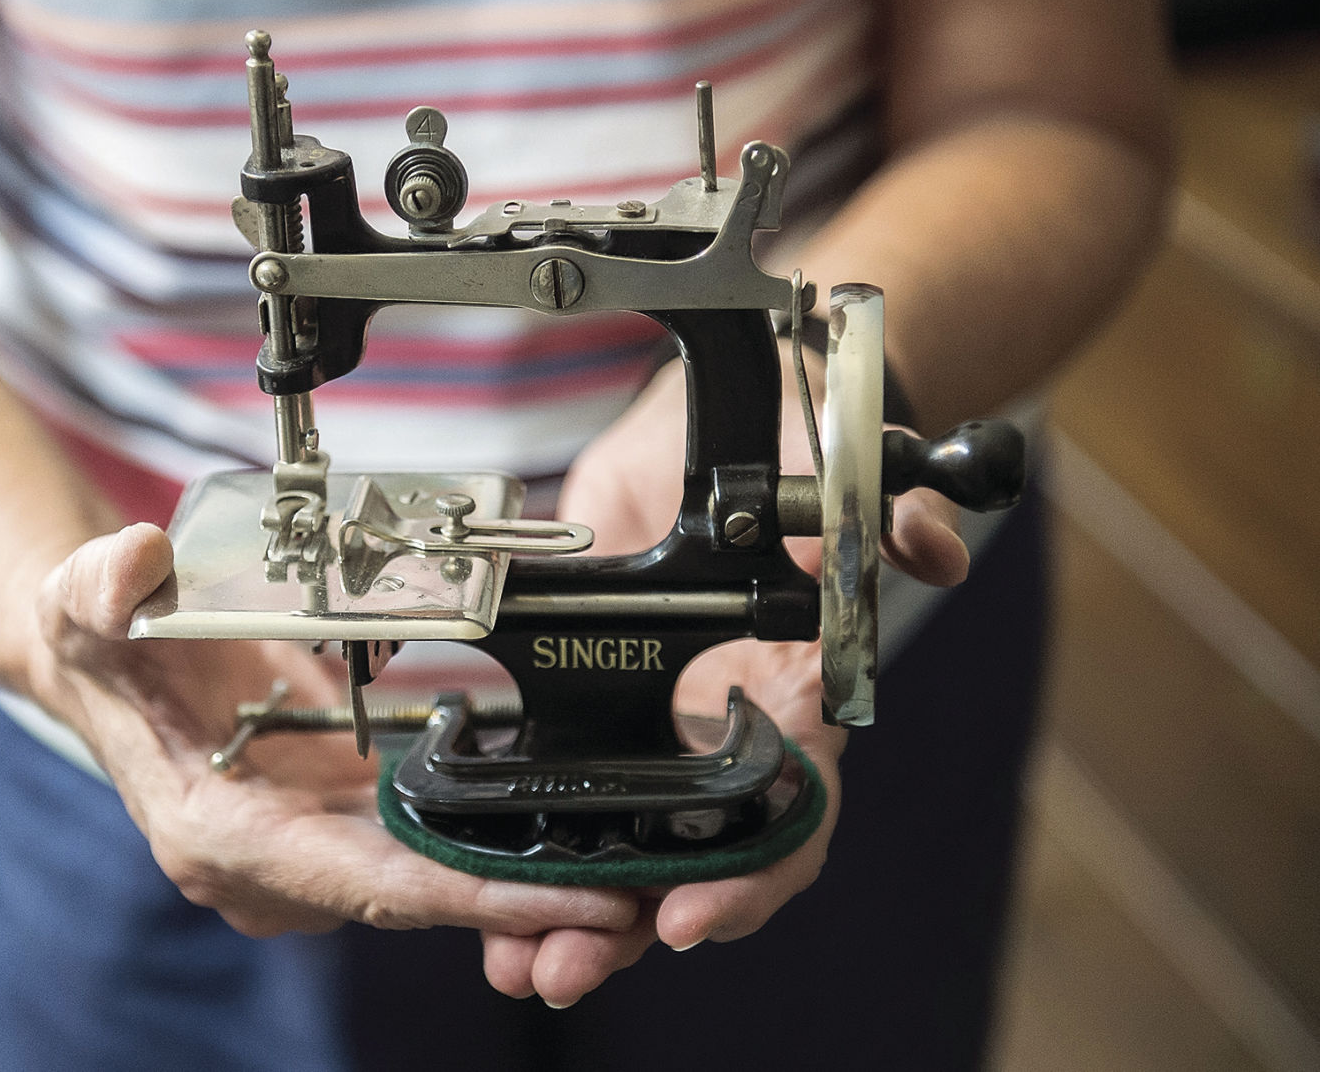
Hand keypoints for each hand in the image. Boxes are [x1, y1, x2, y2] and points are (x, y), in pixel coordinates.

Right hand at [23, 524, 642, 939]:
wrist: (113, 657)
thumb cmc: (100, 640)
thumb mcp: (86, 601)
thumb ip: (106, 586)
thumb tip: (134, 561)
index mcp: (218, 832)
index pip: (361, 881)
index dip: (466, 896)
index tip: (561, 900)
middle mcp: (269, 865)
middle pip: (415, 900)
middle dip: (521, 907)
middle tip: (635, 900)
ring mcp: (306, 851)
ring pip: (429, 886)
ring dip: (520, 888)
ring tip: (630, 878)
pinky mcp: (335, 825)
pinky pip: (424, 849)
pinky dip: (490, 850)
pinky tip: (569, 838)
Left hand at [480, 350, 968, 1006]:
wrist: (706, 434)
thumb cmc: (783, 462)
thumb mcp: (833, 479)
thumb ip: (883, 519)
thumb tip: (931, 549)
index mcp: (793, 712)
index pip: (788, 822)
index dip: (748, 880)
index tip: (687, 917)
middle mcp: (725, 743)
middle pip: (687, 865)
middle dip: (628, 931)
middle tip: (563, 972)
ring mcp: (654, 735)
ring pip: (615, 850)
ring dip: (566, 916)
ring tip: (512, 962)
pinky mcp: (584, 711)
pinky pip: (554, 795)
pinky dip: (520, 849)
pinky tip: (476, 890)